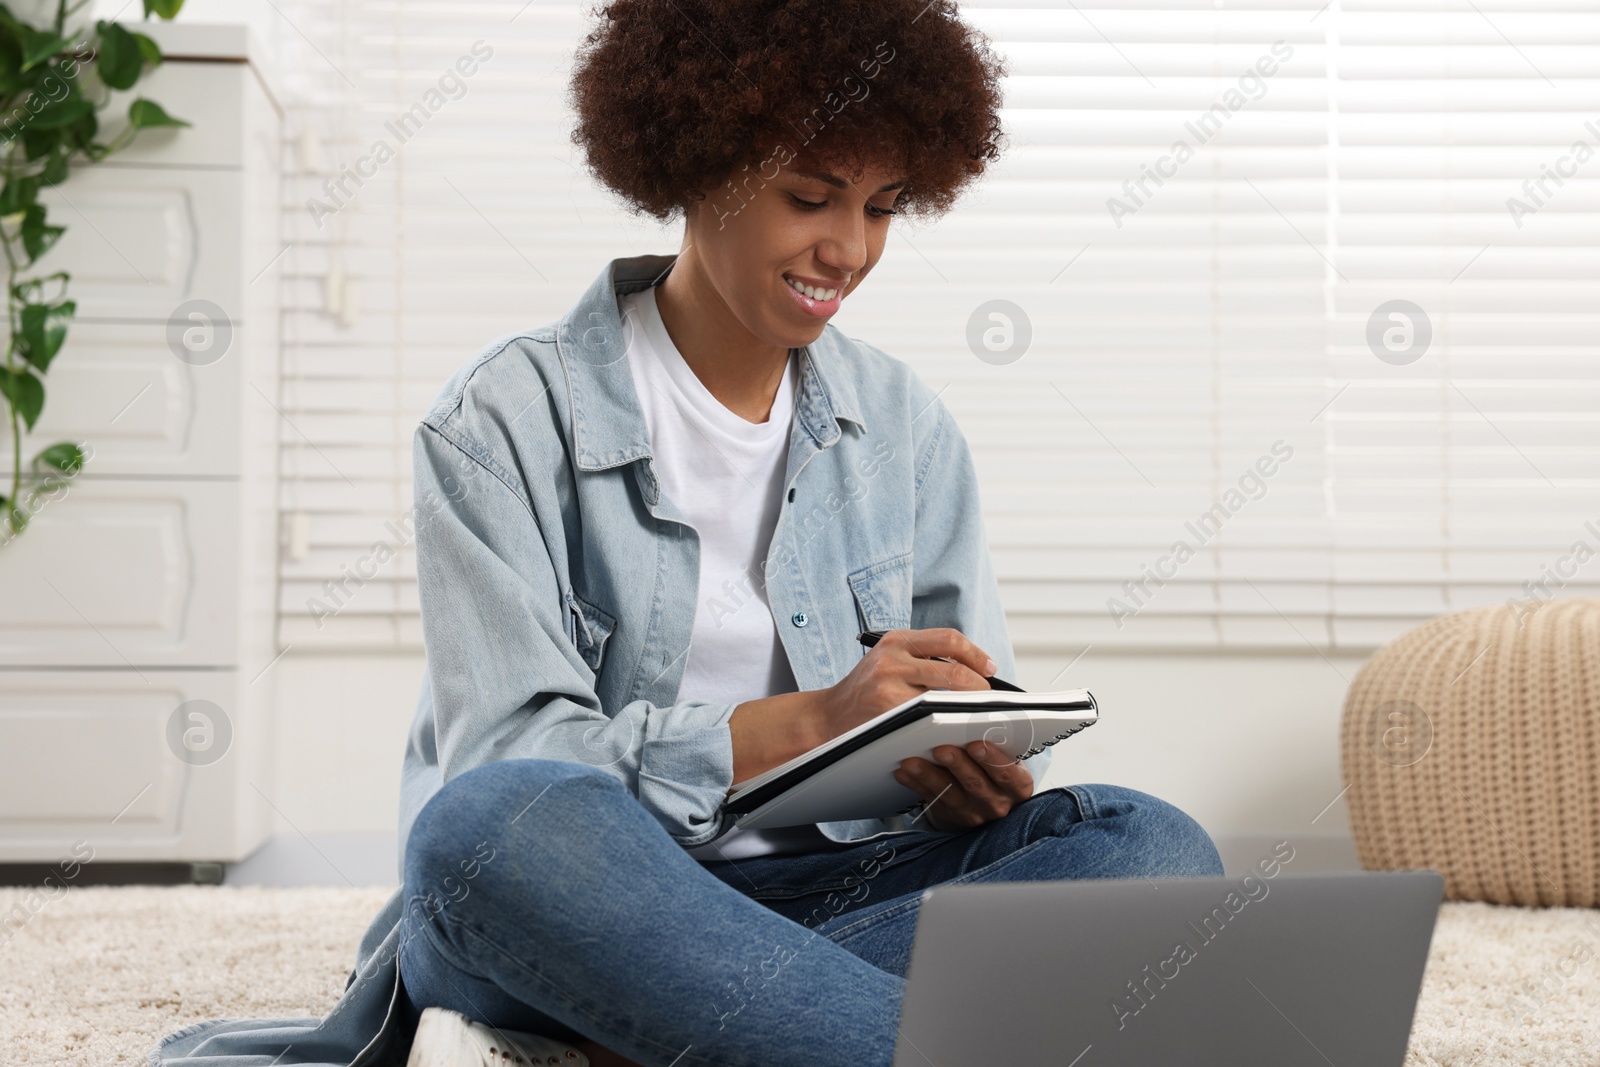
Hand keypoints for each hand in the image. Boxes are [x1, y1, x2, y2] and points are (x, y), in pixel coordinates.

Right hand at [816, 627, 996, 741]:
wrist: (828, 716)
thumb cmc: (864, 691)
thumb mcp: (888, 660)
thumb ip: (922, 658)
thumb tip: (971, 668)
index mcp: (897, 640)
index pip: (949, 639)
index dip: (976, 654)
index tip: (989, 668)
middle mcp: (892, 656)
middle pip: (953, 669)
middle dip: (978, 685)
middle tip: (987, 697)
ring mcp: (889, 684)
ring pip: (944, 694)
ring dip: (966, 707)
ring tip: (973, 713)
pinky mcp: (887, 709)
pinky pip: (928, 715)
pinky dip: (946, 722)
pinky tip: (952, 727)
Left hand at [894, 739, 1033, 831]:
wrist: (987, 798)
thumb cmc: (997, 766)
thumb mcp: (1008, 757)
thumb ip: (998, 742)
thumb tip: (974, 717)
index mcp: (1018, 786)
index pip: (1008, 774)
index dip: (993, 760)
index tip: (976, 744)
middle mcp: (998, 803)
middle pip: (976, 784)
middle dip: (957, 765)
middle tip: (940, 748)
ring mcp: (973, 813)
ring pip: (950, 793)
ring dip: (928, 775)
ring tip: (911, 760)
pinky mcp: (950, 816)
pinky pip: (931, 800)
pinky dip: (916, 785)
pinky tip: (903, 772)